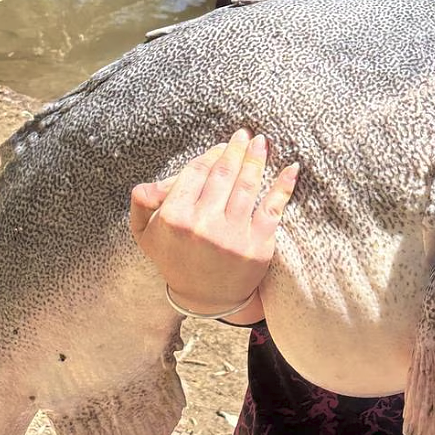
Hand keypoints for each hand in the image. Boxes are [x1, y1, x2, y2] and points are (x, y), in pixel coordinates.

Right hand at [130, 130, 298, 319]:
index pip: (196, 172)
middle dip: (235, 150)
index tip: (222, 147)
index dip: (211, 155)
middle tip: (244, 135)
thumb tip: (151, 183)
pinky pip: (273, 208)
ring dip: (257, 159)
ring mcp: (232, 235)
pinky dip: (283, 186)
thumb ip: (142, 203)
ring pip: (247, 186)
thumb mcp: (146, 235)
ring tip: (262, 142)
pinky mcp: (257, 246)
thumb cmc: (176, 259)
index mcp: (175, 218)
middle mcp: (203, 225)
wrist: (206, 298)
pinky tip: (291, 168)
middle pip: (223, 174)